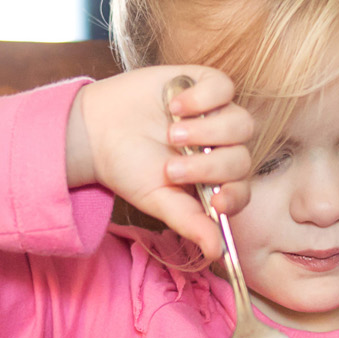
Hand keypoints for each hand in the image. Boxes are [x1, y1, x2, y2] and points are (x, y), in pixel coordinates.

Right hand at [64, 65, 254, 259]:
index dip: (235, 196)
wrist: (97, 129)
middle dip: (208, 166)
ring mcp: (217, 115)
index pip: (241, 191)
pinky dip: (203, 98)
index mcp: (214, 181)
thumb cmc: (128, 167)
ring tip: (172, 133)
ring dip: (208, 131)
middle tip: (170, 167)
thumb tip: (217, 253)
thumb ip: (189, 221)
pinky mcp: (205, 83)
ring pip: (240, 123)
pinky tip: (175, 105)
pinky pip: (224, 87)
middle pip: (241, 158)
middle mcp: (222, 147)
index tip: (217, 202)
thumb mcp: (156, 199)